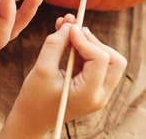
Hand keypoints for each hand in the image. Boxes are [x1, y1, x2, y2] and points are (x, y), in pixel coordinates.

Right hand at [0, 16, 126, 137]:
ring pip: (108, 60)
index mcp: (89, 94)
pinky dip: (83, 50)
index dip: (85, 39)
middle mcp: (100, 95)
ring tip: (66, 30)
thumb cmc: (34, 99)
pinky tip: (67, 41)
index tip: (68, 28)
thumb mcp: (42, 69)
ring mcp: (99, 93)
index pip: (100, 58)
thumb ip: (55, 44)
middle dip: (93, 41)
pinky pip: (96, 64)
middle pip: (113, 59)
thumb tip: (69, 25)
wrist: (31, 120)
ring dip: (88, 43)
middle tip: (72, 29)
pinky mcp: (93, 88)